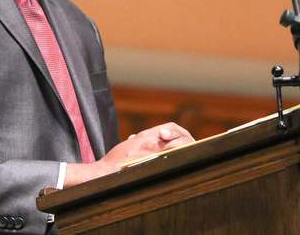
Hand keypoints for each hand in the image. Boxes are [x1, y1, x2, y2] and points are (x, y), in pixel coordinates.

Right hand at [64, 123, 193, 186]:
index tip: (182, 138)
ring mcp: (154, 153)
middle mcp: (152, 142)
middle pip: (178, 135)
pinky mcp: (155, 164)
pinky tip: (183, 163)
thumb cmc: (115, 160)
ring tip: (191, 155)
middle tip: (191, 146)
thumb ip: (137, 140)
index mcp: (146, 136)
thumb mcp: (128, 145)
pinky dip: (180, 158)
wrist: (107, 172)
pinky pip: (173, 158)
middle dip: (187, 140)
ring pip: (178, 146)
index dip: (179, 131)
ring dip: (186, 149)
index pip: (170, 127)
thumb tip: (136, 138)